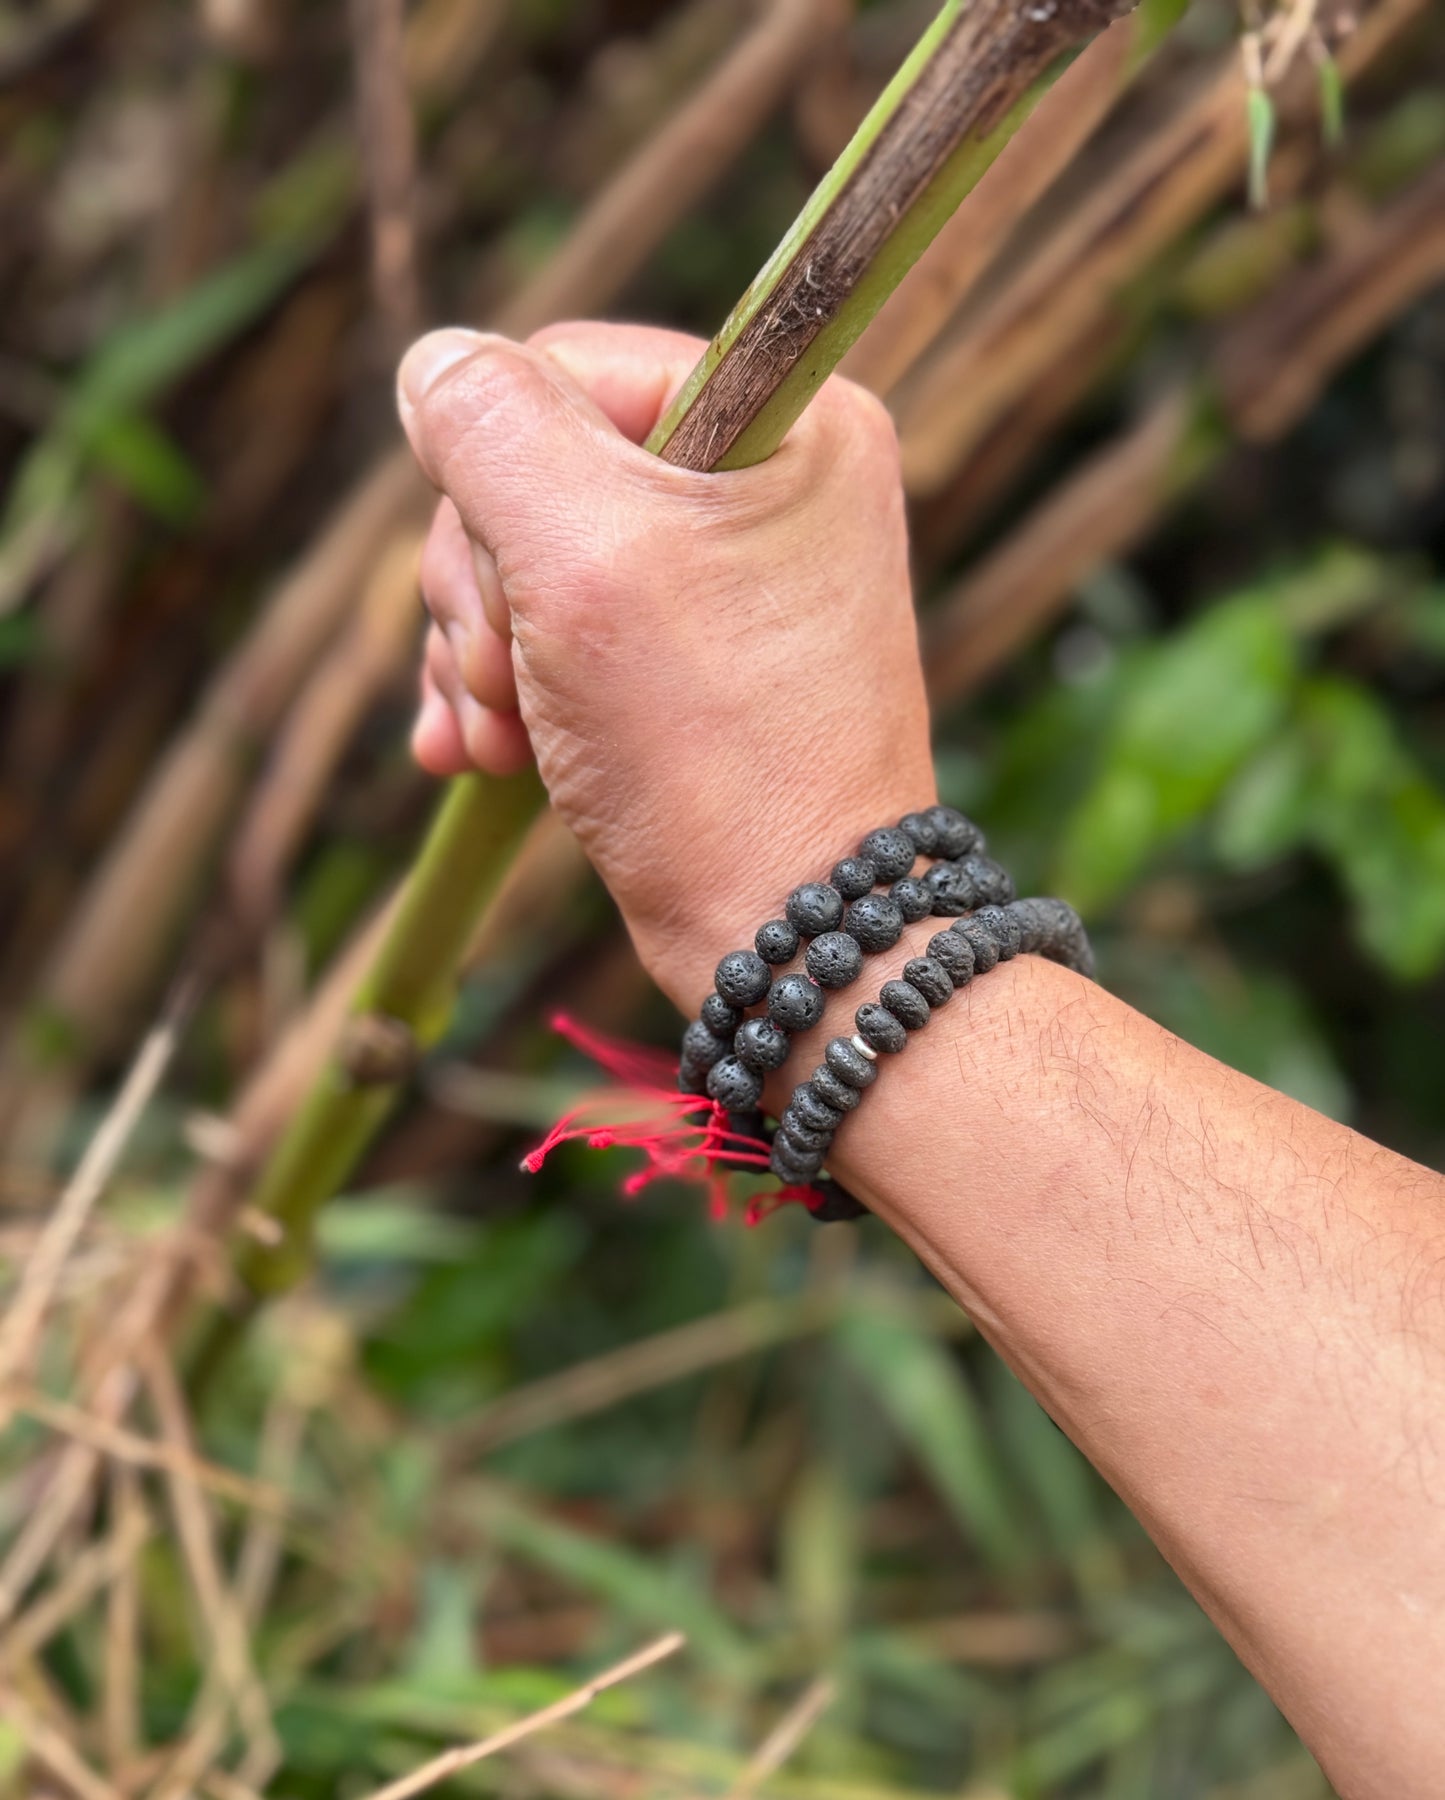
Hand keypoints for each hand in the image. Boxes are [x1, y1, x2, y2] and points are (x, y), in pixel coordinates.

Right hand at [396, 320, 935, 1010]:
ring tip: (502, 741)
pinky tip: (484, 756)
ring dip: (486, 654)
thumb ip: (491, 428)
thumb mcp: (583, 557)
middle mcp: (764, 480)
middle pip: (537, 470)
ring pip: (531, 560)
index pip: (563, 367)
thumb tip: (434, 368)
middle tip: (512, 683)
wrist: (792, 930)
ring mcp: (729, 575)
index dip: (498, 476)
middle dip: (487, 588)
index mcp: (778, 415)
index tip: (514, 596)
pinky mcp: (695, 658)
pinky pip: (564, 632)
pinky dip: (514, 692)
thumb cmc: (705, 745)